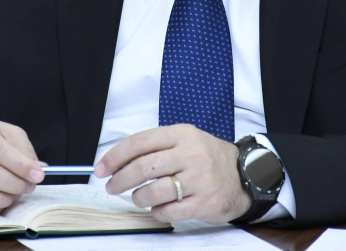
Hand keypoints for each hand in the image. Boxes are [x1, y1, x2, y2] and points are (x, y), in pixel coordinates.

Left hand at [94, 124, 251, 223]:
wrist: (244, 175)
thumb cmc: (207, 158)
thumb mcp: (185, 141)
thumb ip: (156, 147)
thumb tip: (117, 162)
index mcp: (182, 134)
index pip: (140, 142)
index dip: (115, 156)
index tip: (101, 168)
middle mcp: (191, 154)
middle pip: (143, 168)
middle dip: (120, 180)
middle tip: (111, 186)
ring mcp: (199, 179)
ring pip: (153, 192)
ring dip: (138, 198)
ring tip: (139, 198)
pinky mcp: (204, 202)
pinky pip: (168, 211)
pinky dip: (157, 212)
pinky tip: (159, 207)